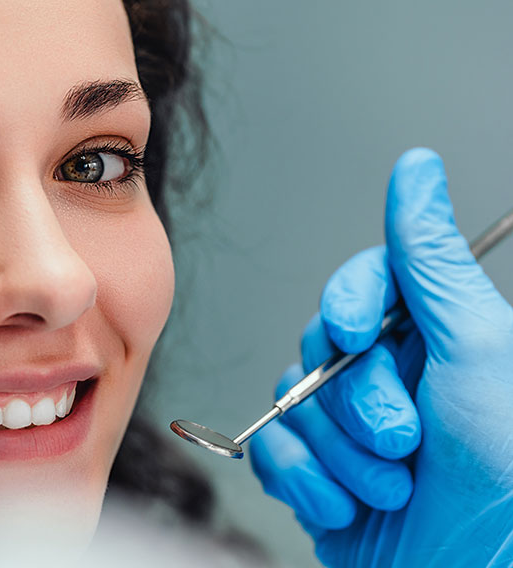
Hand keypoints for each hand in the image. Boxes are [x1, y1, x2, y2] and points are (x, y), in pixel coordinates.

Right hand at [250, 148, 512, 566]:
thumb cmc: (505, 478)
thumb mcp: (479, 351)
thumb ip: (431, 260)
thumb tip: (417, 171)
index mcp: (435, 340)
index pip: (364, 285)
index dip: (350, 304)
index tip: (359, 333)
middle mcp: (389, 379)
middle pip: (318, 347)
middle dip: (354, 403)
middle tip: (406, 438)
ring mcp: (348, 431)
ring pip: (290, 403)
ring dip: (339, 455)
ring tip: (391, 486)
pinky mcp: (317, 477)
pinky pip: (272, 454)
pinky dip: (308, 485)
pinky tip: (349, 505)